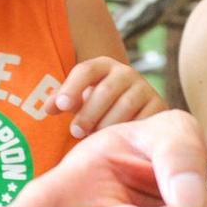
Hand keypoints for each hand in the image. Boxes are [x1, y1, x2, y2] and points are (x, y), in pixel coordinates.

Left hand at [50, 57, 165, 138]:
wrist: (136, 114)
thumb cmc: (97, 107)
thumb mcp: (79, 100)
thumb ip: (62, 102)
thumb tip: (47, 108)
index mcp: (103, 66)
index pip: (86, 70)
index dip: (72, 87)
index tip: (62, 106)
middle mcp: (126, 73)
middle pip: (104, 91)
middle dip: (88, 113)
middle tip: (75, 132)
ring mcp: (145, 88)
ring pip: (124, 107)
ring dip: (106, 125)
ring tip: (95, 138)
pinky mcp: (159, 106)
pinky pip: (142, 120)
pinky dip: (128, 131)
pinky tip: (118, 141)